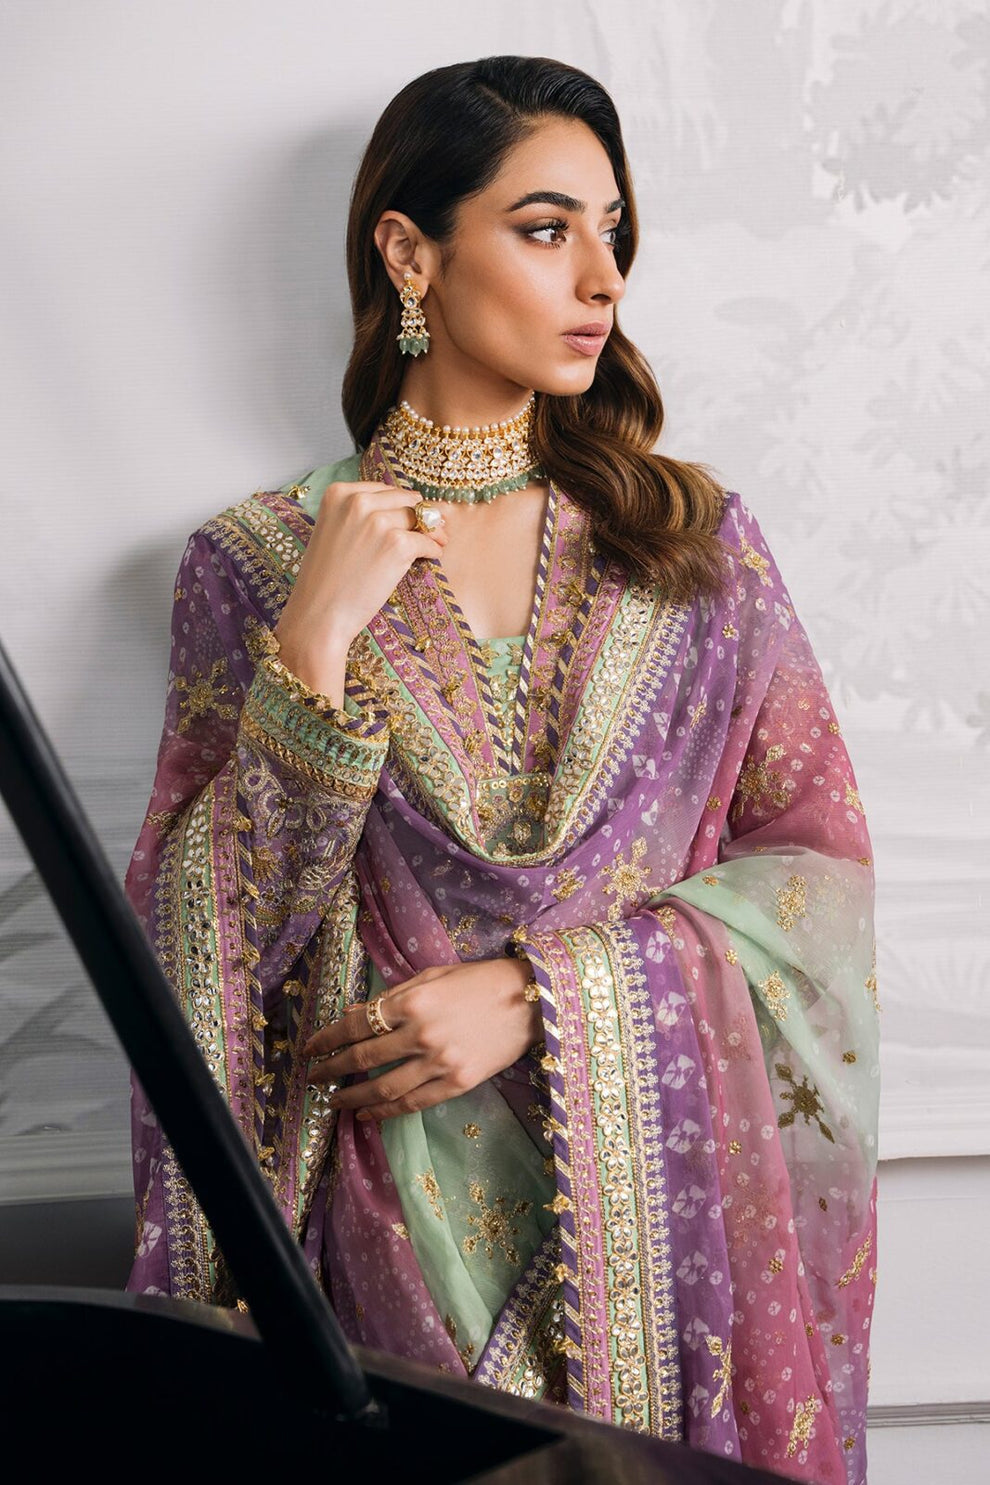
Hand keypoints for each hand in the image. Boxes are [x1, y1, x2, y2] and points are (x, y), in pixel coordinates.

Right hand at [274, 480, 448, 697]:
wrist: (319, 614)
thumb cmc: (325, 581)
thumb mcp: (332, 533)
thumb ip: (359, 516)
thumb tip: (407, 508)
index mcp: (339, 494)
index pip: (384, 490)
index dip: (400, 504)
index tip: (408, 516)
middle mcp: (358, 501)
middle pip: (405, 500)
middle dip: (419, 515)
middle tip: (433, 529)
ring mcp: (378, 522)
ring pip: (419, 519)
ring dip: (431, 532)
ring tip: (436, 543)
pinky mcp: (398, 544)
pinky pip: (428, 541)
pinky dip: (434, 549)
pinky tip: (432, 557)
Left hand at [301, 957, 541, 1121]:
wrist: (532, 1001)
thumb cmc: (481, 980)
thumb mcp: (434, 976)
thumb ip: (394, 996)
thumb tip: (356, 1015)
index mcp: (413, 1001)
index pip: (356, 1025)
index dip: (327, 1038)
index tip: (310, 1048)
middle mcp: (421, 1033)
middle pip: (363, 1058)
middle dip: (331, 1069)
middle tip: (312, 1077)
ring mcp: (440, 1062)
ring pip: (384, 1088)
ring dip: (353, 1097)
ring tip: (335, 1102)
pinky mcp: (458, 1083)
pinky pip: (414, 1103)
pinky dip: (386, 1113)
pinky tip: (368, 1115)